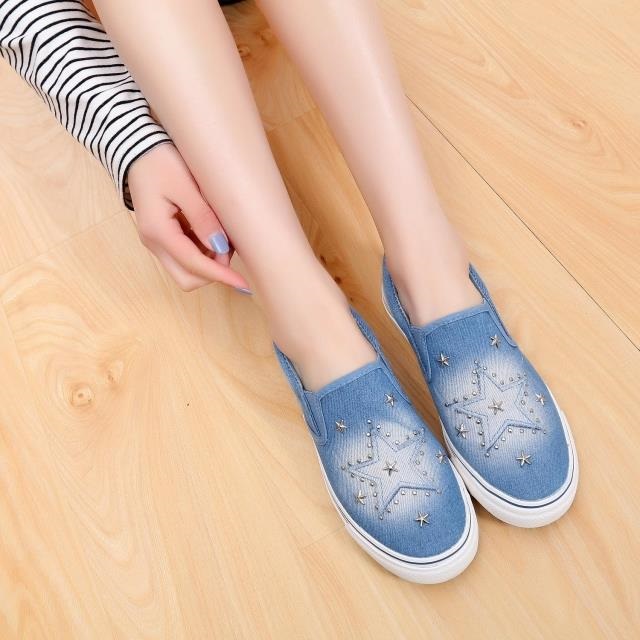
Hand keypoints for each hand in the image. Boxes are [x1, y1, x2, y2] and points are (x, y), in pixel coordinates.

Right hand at [127, 143, 250, 292]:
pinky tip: (212, 231)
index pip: (194, 265)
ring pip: (186, 270)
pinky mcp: (162, 237)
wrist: (136, 148)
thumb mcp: (186, 186)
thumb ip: (203, 218)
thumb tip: (220, 247)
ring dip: (208, 262)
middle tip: (231, 249)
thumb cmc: (159, 162)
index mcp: (158, 232)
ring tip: (223, 234)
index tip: (243, 282)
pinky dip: (202, 252)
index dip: (221, 275)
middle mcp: (154, 243)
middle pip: (187, 278)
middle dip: (213, 272)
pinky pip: (184, 256)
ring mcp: (156, 242)